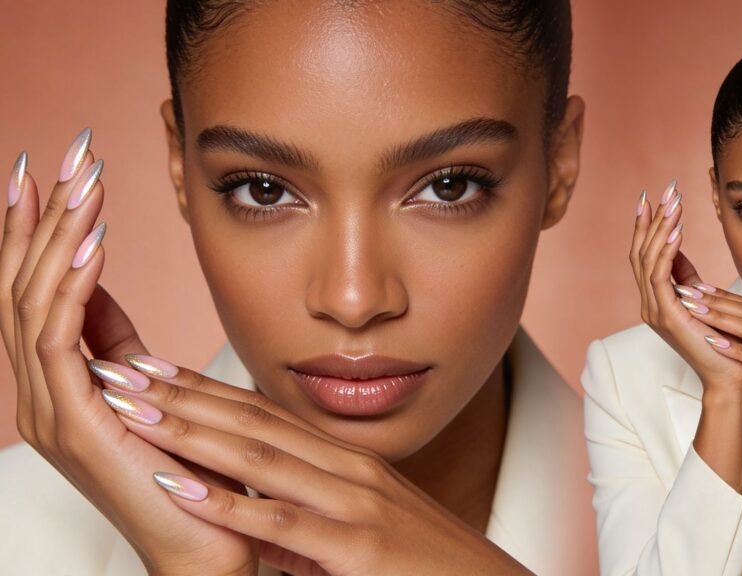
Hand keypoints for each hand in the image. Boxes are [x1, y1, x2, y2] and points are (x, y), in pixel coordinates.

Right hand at [0, 137, 255, 574]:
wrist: (208, 541)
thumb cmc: (188, 465)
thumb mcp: (147, 385)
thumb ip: (115, 340)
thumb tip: (100, 280)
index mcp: (58, 380)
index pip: (32, 287)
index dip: (36, 227)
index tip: (52, 170)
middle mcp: (41, 392)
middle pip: (20, 284)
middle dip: (40, 215)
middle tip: (65, 153)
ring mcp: (51, 411)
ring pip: (33, 303)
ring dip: (56, 238)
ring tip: (82, 183)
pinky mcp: (75, 426)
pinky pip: (60, 342)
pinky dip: (73, 288)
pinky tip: (93, 245)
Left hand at [89, 362, 531, 575]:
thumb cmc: (425, 564)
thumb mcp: (366, 526)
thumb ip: (310, 515)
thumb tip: (256, 516)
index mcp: (346, 463)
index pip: (263, 415)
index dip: (204, 389)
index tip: (153, 368)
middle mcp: (348, 470)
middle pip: (252, 423)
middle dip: (182, 396)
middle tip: (122, 369)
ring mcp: (354, 503)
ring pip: (258, 459)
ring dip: (190, 433)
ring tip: (133, 410)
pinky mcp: (357, 547)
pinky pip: (280, 524)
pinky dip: (224, 504)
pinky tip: (178, 489)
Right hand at [630, 183, 741, 395]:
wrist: (729, 377)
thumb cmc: (722, 341)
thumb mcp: (702, 301)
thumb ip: (687, 278)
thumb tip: (679, 247)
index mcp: (656, 300)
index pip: (643, 255)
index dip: (646, 226)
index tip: (652, 198)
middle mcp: (649, 304)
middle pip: (640, 253)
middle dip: (651, 219)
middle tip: (664, 190)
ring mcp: (655, 312)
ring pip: (648, 261)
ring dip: (660, 229)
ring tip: (673, 204)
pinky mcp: (668, 318)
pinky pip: (660, 277)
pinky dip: (666, 252)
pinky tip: (677, 232)